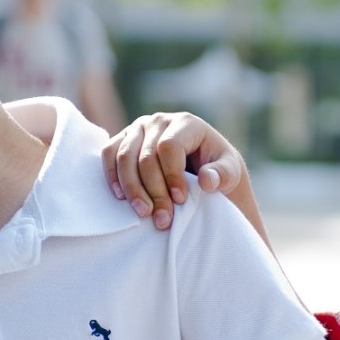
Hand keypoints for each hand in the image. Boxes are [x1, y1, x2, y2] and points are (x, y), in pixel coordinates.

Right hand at [103, 112, 245, 230]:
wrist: (202, 170)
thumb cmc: (217, 171)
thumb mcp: (230, 173)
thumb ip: (223, 175)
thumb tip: (207, 180)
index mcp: (186, 123)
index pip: (169, 146)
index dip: (172, 175)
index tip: (181, 200)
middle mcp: (159, 121)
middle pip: (146, 156)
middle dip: (153, 191)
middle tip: (162, 219)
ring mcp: (138, 128)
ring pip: (124, 157)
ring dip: (131, 189)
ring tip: (143, 214)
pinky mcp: (124, 139)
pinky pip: (109, 154)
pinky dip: (112, 176)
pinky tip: (121, 198)